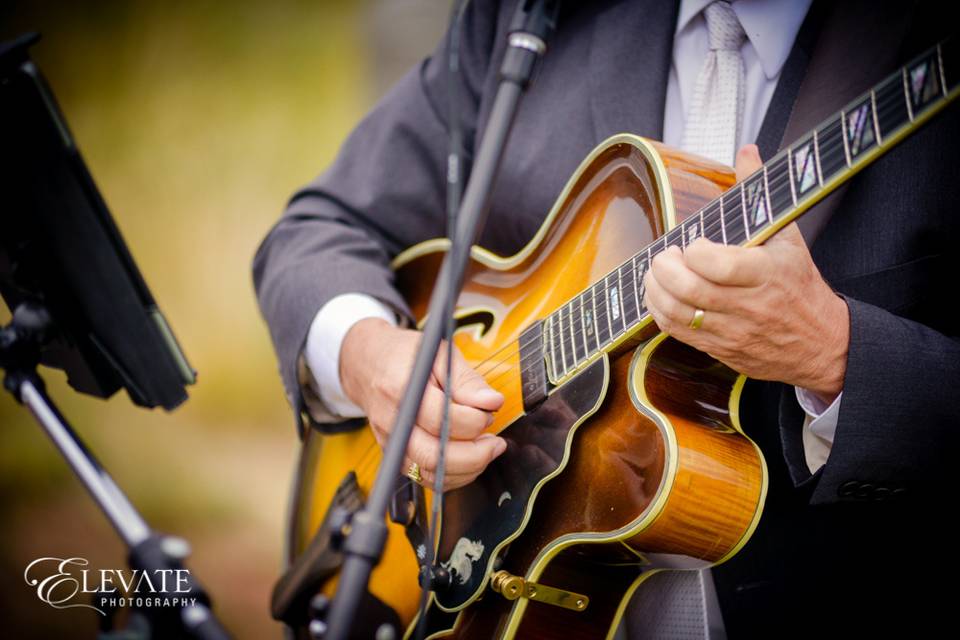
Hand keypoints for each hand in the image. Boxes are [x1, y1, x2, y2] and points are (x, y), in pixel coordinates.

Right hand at [340, 318, 505, 490]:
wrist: (369, 365)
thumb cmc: (406, 357)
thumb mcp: (439, 353)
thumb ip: (467, 380)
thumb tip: (492, 402)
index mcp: (402, 390)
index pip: (441, 419)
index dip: (474, 419)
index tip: (490, 409)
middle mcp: (393, 422)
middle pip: (434, 455)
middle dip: (475, 453)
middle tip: (494, 440)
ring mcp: (392, 443)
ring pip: (431, 473)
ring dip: (467, 468)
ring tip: (485, 448)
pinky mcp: (396, 456)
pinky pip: (426, 479)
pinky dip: (453, 475)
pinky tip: (469, 458)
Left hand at [643, 144, 848, 402]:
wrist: (820, 344)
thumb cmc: (799, 284)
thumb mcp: (789, 236)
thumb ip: (760, 192)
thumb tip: (747, 150)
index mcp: (767, 274)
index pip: (719, 266)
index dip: (695, 253)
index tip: (694, 242)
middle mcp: (748, 306)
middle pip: (690, 290)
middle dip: (664, 269)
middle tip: (664, 256)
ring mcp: (732, 331)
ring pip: (678, 314)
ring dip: (655, 290)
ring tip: (656, 273)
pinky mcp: (720, 349)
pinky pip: (678, 333)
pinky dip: (659, 312)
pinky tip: (659, 295)